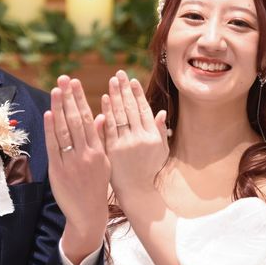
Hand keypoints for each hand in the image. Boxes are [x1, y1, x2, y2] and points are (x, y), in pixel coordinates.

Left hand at [44, 76, 109, 264]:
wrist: (88, 214)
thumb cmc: (97, 186)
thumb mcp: (105, 162)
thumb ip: (101, 139)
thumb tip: (99, 116)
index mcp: (99, 150)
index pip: (88, 119)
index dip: (80, 100)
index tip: (75, 84)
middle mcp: (86, 154)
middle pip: (75, 120)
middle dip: (69, 97)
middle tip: (64, 79)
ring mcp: (71, 162)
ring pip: (64, 130)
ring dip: (59, 108)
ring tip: (56, 90)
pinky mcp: (57, 171)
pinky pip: (53, 147)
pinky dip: (50, 129)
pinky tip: (48, 114)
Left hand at [101, 70, 168, 201]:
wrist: (136, 190)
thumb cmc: (148, 169)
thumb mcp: (160, 151)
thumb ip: (160, 131)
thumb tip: (161, 113)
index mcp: (153, 136)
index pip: (144, 110)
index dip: (137, 94)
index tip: (132, 80)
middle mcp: (140, 138)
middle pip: (131, 109)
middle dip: (125, 89)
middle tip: (119, 74)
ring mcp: (126, 144)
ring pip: (120, 115)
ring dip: (115, 96)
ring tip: (112, 81)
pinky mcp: (113, 150)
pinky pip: (109, 127)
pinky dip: (107, 112)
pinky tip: (104, 99)